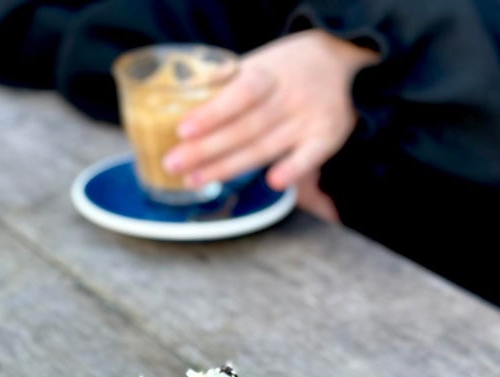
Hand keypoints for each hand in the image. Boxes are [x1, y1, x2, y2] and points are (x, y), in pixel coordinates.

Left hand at [162, 30, 378, 220]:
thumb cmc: (284, 69)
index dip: (211, 114)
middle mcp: (288, 96)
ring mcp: (307, 118)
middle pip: (244, 128)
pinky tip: (273, 182)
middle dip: (206, 149)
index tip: (182, 131)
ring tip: (194, 180)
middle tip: (173, 165)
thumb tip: (185, 100)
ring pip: (264, 147)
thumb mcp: (259, 63)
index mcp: (268, 73)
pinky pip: (310, 156)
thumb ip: (227, 83)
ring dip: (228, 167)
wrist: (339, 59)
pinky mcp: (326, 137)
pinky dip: (293, 169)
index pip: (238, 94)